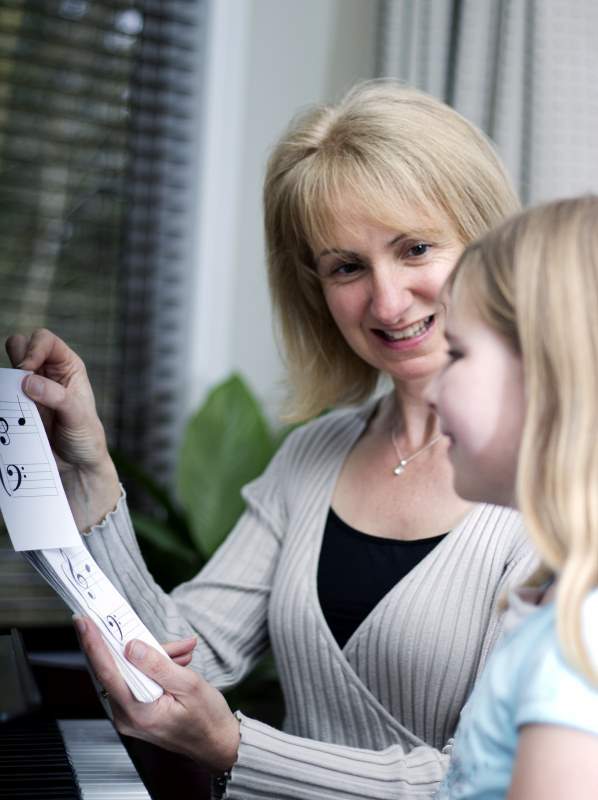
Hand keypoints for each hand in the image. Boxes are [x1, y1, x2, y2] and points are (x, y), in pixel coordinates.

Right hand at [5, 329, 119, 528]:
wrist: (75, 466)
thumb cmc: (85, 438)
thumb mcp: (79, 418)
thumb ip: (58, 398)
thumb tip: (29, 381)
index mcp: (68, 366)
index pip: (44, 340)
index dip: (33, 349)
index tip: (26, 372)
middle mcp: (48, 372)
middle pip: (21, 346)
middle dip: (17, 359)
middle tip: (20, 384)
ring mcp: (31, 387)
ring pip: (9, 367)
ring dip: (7, 379)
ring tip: (16, 400)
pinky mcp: (19, 404)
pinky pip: (3, 391)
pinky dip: (2, 395)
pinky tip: (9, 410)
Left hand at [74, 617, 239, 772]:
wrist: (218, 744)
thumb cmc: (207, 720)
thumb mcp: (189, 686)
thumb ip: (158, 665)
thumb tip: (132, 647)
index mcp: (138, 712)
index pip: (108, 673)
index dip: (93, 644)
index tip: (84, 622)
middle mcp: (128, 716)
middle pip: (116, 669)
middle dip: (132, 643)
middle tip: (130, 621)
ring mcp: (131, 714)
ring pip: (130, 672)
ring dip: (153, 655)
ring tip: (181, 650)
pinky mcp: (138, 710)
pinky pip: (139, 680)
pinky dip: (156, 666)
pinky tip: (178, 660)